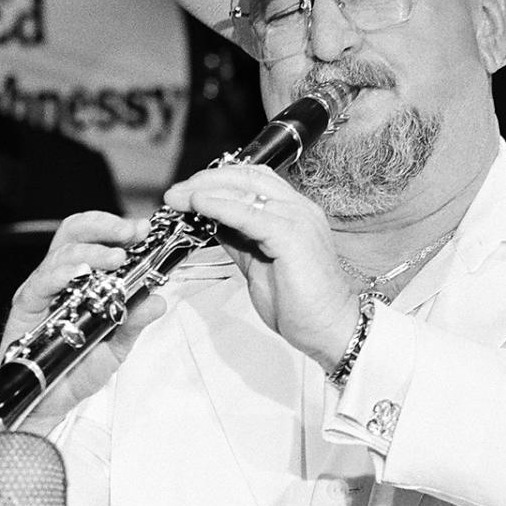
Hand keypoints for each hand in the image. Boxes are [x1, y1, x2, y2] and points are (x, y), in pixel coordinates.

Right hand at [2, 211, 165, 433]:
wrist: (51, 402)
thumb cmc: (78, 369)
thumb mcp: (117, 345)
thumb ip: (135, 321)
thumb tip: (158, 300)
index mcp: (84, 279)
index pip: (96, 239)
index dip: (118, 228)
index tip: (143, 229)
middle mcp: (62, 278)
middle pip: (75, 233)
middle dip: (105, 226)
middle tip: (131, 232)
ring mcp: (43, 289)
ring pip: (61, 252)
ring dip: (91, 250)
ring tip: (116, 257)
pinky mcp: (26, 306)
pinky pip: (41, 282)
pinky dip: (61, 274)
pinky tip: (79, 274)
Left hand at [164, 166, 358, 372]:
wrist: (330, 329)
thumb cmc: (301, 305)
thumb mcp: (258, 264)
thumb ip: (239, 240)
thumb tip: (212, 222)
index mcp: (294, 213)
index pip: (253, 180)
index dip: (217, 181)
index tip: (187, 192)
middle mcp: (299, 210)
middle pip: (247, 176)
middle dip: (206, 180)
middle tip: (175, 193)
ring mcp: (298, 220)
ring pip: (246, 190)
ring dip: (206, 190)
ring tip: (179, 198)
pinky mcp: (292, 237)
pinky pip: (249, 213)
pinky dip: (220, 206)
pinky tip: (199, 206)